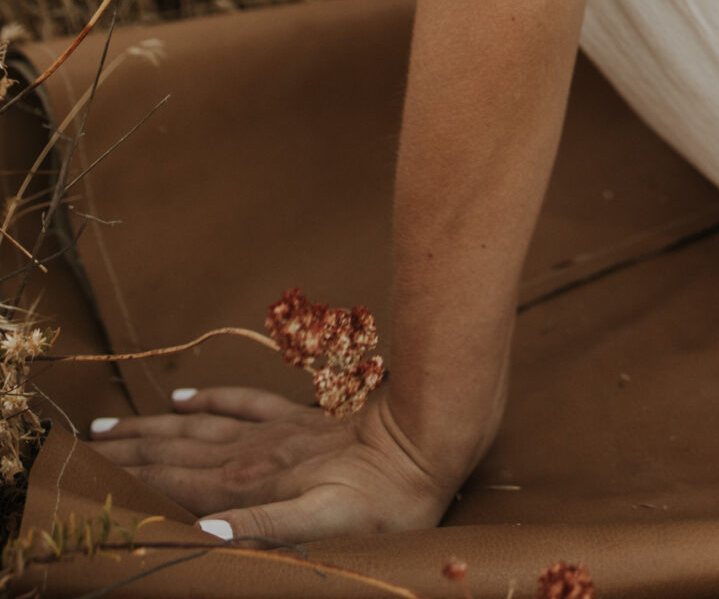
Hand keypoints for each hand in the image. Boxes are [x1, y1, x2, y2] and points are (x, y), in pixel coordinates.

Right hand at [86, 385, 452, 542]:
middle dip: (128, 453)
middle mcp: (252, 455)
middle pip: (176, 453)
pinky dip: (209, 399)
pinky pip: (241, 403)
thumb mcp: (322, 525)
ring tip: (112, 426)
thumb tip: (200, 532)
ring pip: (198, 428)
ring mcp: (274, 432)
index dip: (133, 481)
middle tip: (84, 450)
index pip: (176, 485)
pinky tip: (184, 396)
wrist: (424, 440)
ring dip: (153, 429)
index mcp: (251, 484)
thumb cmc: (381, 500)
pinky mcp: (297, 417)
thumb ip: (261, 527)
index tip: (91, 475)